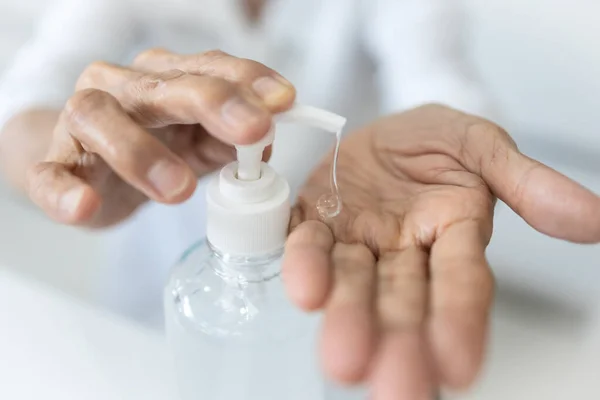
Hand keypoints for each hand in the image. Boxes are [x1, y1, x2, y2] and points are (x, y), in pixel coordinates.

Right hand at [27, 49, 294, 226]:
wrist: (88, 168)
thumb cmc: (155, 147)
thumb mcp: (200, 141)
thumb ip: (230, 139)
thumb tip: (265, 144)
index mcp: (165, 78)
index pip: (210, 68)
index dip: (248, 80)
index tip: (285, 101)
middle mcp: (124, 88)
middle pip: (165, 86)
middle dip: (213, 104)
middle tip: (253, 131)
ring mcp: (83, 122)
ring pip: (102, 119)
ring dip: (143, 153)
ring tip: (180, 190)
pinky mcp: (55, 161)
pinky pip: (50, 172)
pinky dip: (64, 189)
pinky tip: (83, 205)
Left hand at [283, 105, 599, 398]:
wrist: (382, 130)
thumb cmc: (435, 141)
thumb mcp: (483, 147)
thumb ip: (527, 183)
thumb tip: (594, 219)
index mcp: (453, 233)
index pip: (461, 282)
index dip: (459, 320)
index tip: (458, 365)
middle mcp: (404, 250)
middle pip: (404, 301)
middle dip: (400, 342)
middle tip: (396, 387)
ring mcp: (357, 240)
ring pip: (353, 284)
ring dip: (349, 319)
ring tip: (345, 359)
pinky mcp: (316, 223)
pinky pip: (308, 244)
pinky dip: (306, 265)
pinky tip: (305, 291)